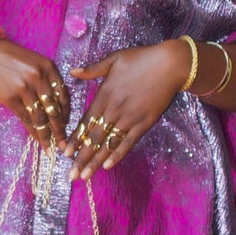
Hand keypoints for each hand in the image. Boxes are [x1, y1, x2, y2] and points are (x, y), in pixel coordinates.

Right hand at [0, 40, 69, 147]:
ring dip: (47, 135)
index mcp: (48, 67)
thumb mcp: (35, 63)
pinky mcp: (10, 98)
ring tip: (51, 147)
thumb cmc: (12, 59)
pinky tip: (37, 139)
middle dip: (60, 129)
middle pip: (54, 109)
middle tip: (63, 144)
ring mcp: (24, 88)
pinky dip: (33, 131)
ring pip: (40, 117)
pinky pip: (25, 119)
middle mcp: (38, 77)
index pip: (64, 95)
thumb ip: (47, 81)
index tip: (66, 125)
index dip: (67, 114)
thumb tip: (57, 109)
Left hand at [64, 41, 190, 178]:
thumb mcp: (114, 59)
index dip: (75, 139)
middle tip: (71, 175)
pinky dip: (118, 154)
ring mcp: (129, 118)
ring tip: (84, 176)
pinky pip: (128, 142)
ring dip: (95, 161)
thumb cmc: (142, 58)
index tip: (65, 153)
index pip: (85, 121)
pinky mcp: (144, 123)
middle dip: (81, 158)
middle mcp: (114, 109)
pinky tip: (108, 166)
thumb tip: (72, 71)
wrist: (171, 65)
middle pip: (94, 137)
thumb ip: (92, 69)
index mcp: (104, 94)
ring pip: (108, 143)